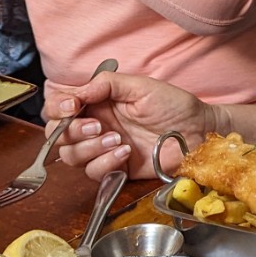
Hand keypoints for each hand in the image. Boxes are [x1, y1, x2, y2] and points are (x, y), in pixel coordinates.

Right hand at [45, 72, 222, 180]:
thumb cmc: (174, 106)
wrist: (197, 133)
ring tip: (118, 139)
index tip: (72, 108)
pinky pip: (92, 172)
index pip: (59, 106)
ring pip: (71, 156)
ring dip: (90, 148)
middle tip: (97, 127)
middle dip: (71, 131)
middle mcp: (96, 126)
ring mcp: (103, 149)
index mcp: (98, 103)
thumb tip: (78, 92)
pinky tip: (125, 153)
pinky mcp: (114, 169)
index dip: (58, 108)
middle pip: (58, 134)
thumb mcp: (141, 86)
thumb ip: (107, 84)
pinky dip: (105, 163)